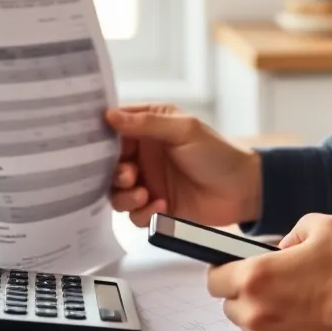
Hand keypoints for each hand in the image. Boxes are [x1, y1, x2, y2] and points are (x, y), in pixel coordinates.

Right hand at [106, 105, 262, 226]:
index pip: (115, 129)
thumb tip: (109, 115)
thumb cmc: (217, 153)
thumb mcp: (184, 130)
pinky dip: (143, 213)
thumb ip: (147, 123)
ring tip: (144, 194)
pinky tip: (162, 207)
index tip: (89, 145)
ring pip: (117, 192)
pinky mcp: (155, 207)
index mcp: (150, 129)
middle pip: (109, 165)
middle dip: (113, 172)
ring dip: (125, 196)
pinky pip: (134, 214)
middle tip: (129, 175)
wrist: (242, 190)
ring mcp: (148, 181)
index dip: (101, 137)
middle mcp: (145, 155)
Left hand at [207, 213, 331, 330]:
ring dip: (259, 312)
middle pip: (228, 303)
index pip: (214, 278)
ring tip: (289, 300)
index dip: (225, 269)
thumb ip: (295, 229)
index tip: (235, 267)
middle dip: (244, 292)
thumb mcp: (324, 226)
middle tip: (271, 282)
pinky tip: (299, 318)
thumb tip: (284, 246)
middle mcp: (256, 310)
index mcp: (257, 276)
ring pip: (246, 324)